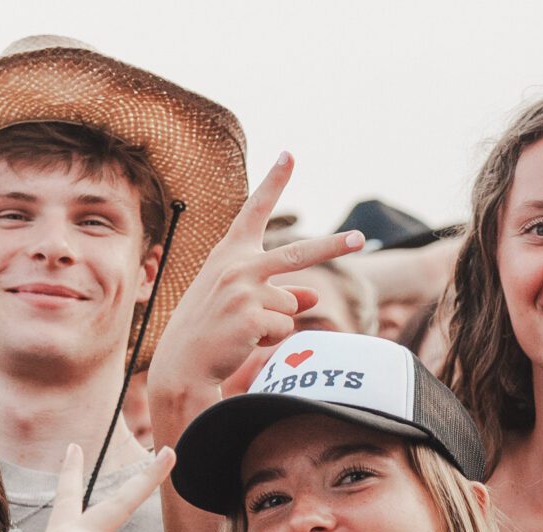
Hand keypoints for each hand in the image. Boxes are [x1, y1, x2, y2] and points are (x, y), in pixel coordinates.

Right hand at [146, 153, 363, 391]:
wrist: (181, 366)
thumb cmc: (208, 331)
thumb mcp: (237, 303)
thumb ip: (275, 292)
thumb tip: (312, 296)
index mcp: (228, 254)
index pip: (253, 211)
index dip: (273, 182)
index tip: (289, 155)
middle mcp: (236, 265)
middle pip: (299, 253)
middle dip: (334, 246)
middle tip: (360, 238)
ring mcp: (244, 289)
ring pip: (291, 304)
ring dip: (275, 322)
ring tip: (241, 331)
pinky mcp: (253, 314)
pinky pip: (285, 327)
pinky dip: (269, 339)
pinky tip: (241, 342)